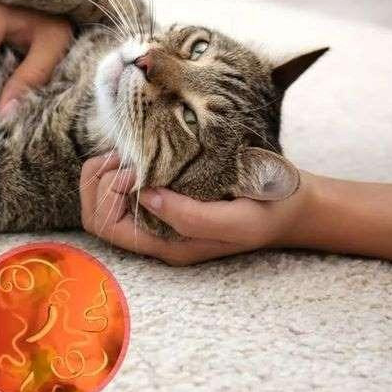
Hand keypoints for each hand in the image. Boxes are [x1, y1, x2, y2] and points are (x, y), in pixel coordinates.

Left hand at [79, 153, 312, 265]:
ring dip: (108, 167)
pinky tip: (142, 146)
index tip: (134, 170)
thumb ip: (190, 217)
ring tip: (131, 148)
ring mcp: (159, 211)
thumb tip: (145, 196)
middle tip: (124, 154)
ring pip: (106, 195)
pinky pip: (126, 180)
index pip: (107, 226)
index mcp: (167, 245)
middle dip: (98, 179)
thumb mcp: (238, 221)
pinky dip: (124, 160)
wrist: (294, 203)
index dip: (107, 195)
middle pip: (97, 212)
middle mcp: (155, 231)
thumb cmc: (269, 211)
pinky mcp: (168, 192)